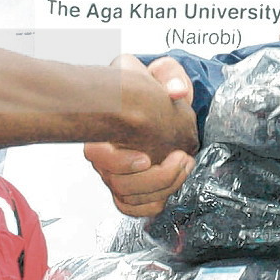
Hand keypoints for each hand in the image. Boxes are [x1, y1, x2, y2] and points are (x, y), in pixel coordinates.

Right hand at [85, 56, 198, 216]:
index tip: (146, 157)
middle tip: (181, 158)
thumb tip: (176, 91)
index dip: (120, 163)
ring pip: (128, 197)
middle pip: (117, 183)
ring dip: (162, 187)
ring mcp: (113, 171)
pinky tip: (168, 191)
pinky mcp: (126, 185)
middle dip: (157, 177)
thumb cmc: (153, 88)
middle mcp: (104, 154)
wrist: (158, 104)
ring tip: (183, 166)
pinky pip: (129, 207)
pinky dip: (150, 205)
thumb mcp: (162, 73)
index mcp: (105, 127)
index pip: (97, 155)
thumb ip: (170, 74)